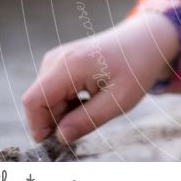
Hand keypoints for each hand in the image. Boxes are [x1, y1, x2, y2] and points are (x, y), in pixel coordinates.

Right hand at [21, 11, 179, 144]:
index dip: (38, 126)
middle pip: (39, 101)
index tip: (60, 141)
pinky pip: (53, 91)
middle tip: (91, 121)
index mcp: (69, 65)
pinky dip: (68, 102)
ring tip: (96, 105)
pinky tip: (91, 98)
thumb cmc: (137, 67)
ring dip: (64, 111)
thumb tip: (61, 138)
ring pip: (45, 98)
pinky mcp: (61, 62)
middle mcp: (57, 58)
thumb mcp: (120, 99)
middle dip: (57, 120)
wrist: (146, 40)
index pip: (33, 101)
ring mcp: (57, 58)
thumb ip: (89, 119)